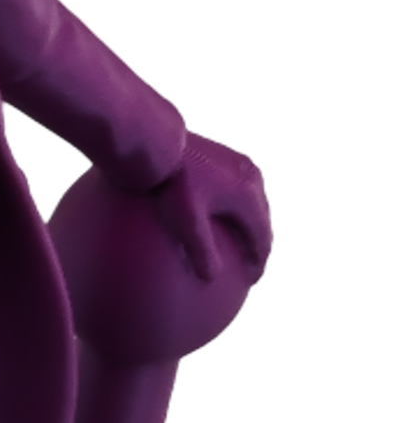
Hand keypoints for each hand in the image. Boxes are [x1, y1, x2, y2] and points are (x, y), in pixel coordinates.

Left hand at [150, 132, 273, 284]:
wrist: (158, 141)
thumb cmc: (170, 182)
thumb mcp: (185, 219)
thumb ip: (200, 249)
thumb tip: (210, 278)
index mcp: (248, 196)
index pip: (262, 238)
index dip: (258, 262)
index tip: (250, 281)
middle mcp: (252, 178)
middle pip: (262, 221)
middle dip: (257, 245)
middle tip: (247, 267)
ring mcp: (242, 165)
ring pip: (254, 205)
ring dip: (249, 227)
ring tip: (237, 244)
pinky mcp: (229, 158)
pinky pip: (241, 191)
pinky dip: (237, 210)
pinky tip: (220, 217)